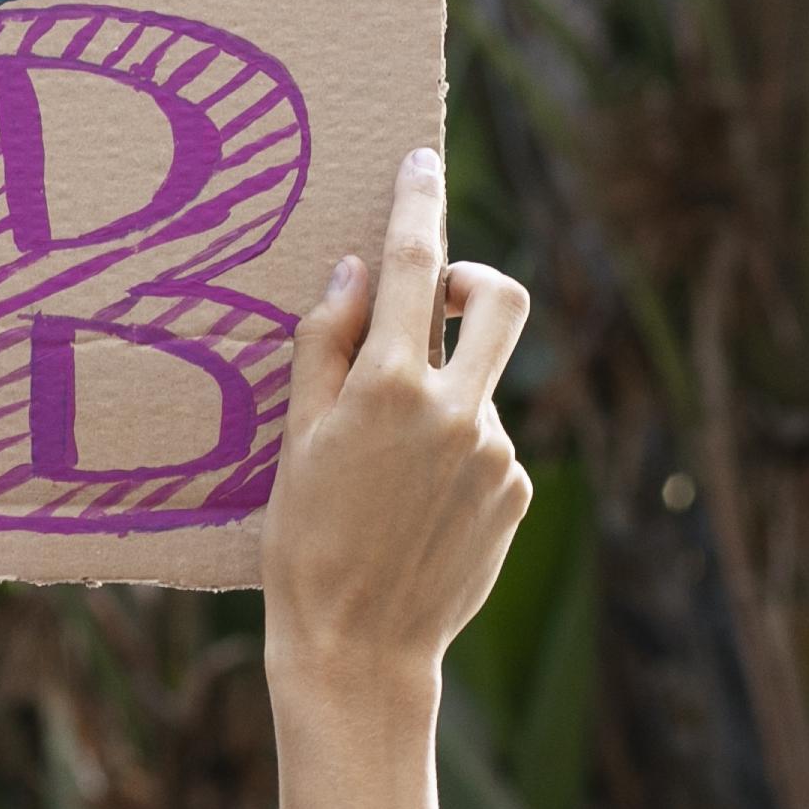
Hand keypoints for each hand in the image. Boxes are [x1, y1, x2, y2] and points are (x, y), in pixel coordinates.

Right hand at [263, 147, 532, 715]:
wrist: (360, 650)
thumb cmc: (304, 547)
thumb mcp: (294, 442)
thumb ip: (322, 350)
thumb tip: (350, 274)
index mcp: (389, 387)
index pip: (411, 264)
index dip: (418, 200)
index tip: (422, 159)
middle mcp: (456, 409)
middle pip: (501, 297)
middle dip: (475, 279)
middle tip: (440, 298)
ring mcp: (495, 452)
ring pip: (485, 380)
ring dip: (447, 389)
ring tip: (392, 462)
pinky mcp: (514, 491)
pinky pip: (489, 440)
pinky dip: (457, 449)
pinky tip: (415, 502)